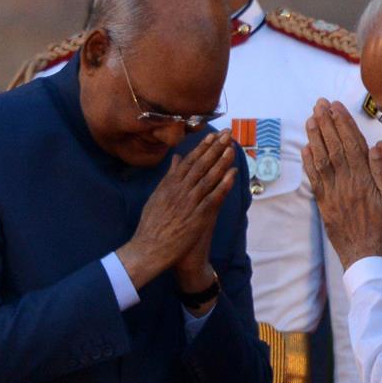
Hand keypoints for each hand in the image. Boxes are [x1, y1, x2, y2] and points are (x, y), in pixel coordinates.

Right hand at [117, 129, 236, 288]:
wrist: (148, 249)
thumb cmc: (151, 225)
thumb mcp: (156, 196)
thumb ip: (168, 177)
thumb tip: (176, 159)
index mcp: (169, 185)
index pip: (188, 161)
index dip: (202, 147)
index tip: (213, 135)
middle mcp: (179, 190)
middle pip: (200, 165)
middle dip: (215, 148)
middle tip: (227, 134)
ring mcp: (189, 203)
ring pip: (208, 178)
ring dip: (221, 162)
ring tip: (232, 148)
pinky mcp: (197, 217)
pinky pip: (213, 197)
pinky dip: (224, 184)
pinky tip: (233, 174)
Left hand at [303, 99, 381, 271]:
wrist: (369, 260)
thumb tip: (376, 145)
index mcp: (364, 179)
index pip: (351, 143)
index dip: (343, 123)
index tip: (336, 106)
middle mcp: (345, 183)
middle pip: (333, 146)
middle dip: (326, 123)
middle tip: (320, 104)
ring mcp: (333, 194)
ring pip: (321, 159)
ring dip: (315, 137)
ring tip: (311, 118)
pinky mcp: (325, 205)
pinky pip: (314, 180)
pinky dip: (308, 163)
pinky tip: (305, 149)